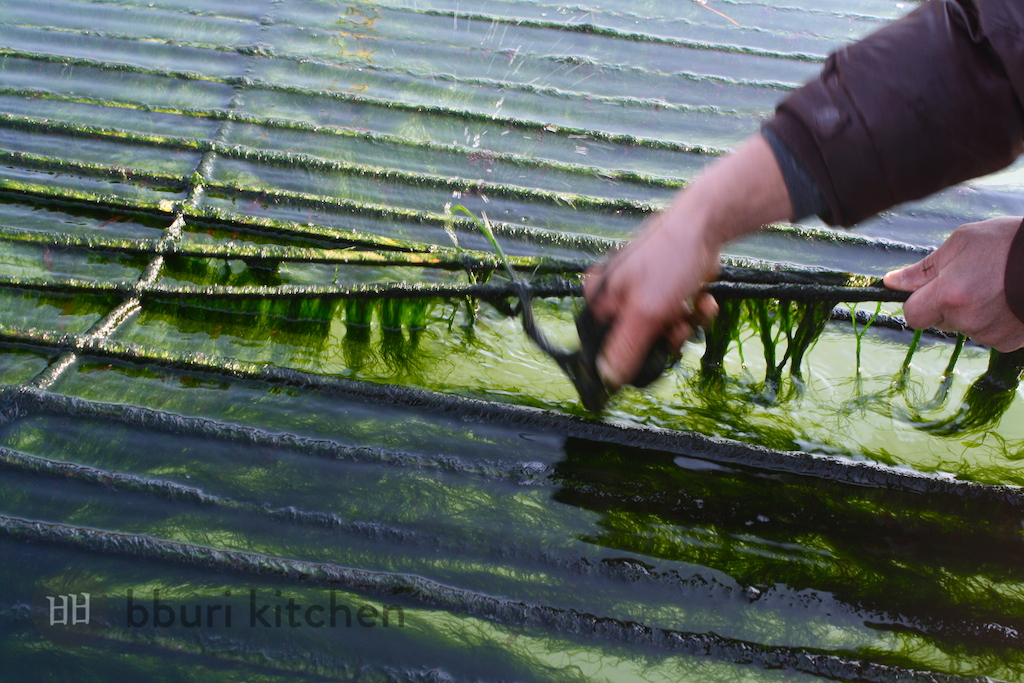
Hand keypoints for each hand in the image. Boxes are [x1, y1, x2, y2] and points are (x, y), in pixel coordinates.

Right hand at [584, 134, 792, 387]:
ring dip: (685, 324)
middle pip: (640, 342)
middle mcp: (618, 297)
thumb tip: (606, 381)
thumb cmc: (668, 260)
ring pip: (664, 331)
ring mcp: (645, 293)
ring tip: (693, 307)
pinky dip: (695, 310)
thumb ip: (625, 349)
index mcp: (600, 301)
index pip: (606, 347)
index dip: (632, 357)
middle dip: (665, 338)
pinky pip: (680, 316)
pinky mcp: (669, 290)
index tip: (652, 353)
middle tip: (676, 327)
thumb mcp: (646, 312)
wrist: (706, 224)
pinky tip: (703, 298)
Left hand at [883, 216, 1023, 351]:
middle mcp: (968, 320)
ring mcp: (990, 334)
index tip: (928, 289)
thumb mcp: (962, 243)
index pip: (913, 315)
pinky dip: (994, 320)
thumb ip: (924, 268)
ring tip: (997, 285)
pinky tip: (1008, 298)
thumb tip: (893, 282)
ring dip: (973, 310)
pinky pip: (989, 333)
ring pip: (965, 326)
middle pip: (939, 320)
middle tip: (972, 278)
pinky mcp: (1010, 342)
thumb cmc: (1011, 243)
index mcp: (949, 295)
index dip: (917, 301)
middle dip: (947, 303)